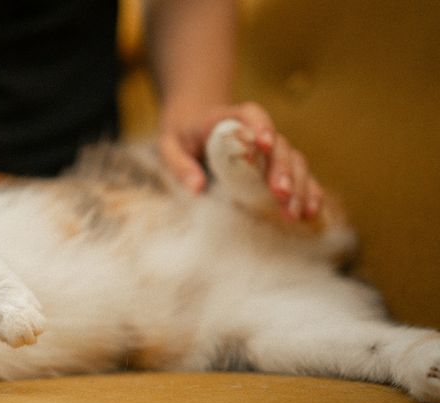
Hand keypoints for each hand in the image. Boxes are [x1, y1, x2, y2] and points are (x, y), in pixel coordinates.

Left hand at [159, 102, 321, 219]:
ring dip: (298, 186)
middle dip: (282, 169)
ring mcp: (271, 151)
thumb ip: (179, 163)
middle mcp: (257, 132)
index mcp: (229, 119)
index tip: (263, 143)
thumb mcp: (169, 146)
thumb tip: (196, 188)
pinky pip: (299, 177)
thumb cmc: (181, 137)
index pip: (251, 114)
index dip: (260, 126)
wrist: (194, 128)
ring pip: (294, 161)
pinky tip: (311, 212)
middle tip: (280, 193)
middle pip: (279, 145)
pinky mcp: (276, 168)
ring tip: (295, 212)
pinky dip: (308, 192)